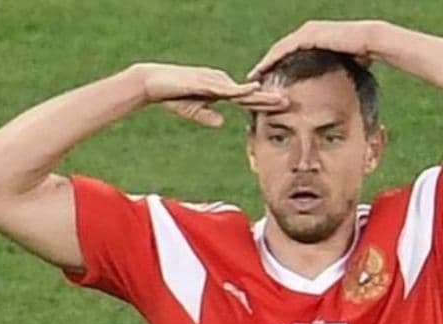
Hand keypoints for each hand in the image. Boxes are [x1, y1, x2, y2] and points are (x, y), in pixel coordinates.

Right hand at [133, 63, 287, 126]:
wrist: (154, 84)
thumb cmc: (173, 96)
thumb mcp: (193, 110)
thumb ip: (207, 116)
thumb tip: (221, 122)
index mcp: (220, 89)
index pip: (245, 99)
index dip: (262, 104)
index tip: (278, 108)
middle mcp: (221, 82)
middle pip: (249, 93)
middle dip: (268, 98)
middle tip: (288, 102)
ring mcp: (215, 81)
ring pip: (242, 90)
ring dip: (261, 95)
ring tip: (279, 99)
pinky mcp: (206, 82)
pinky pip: (227, 87)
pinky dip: (241, 90)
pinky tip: (254, 89)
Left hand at [247, 20, 377, 80]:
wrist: (369, 41)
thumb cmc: (361, 55)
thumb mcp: (341, 67)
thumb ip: (331, 73)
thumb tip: (330, 91)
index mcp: (312, 39)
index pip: (287, 54)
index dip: (275, 68)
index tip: (265, 82)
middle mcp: (306, 33)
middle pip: (278, 51)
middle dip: (264, 66)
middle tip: (252, 81)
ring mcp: (305, 32)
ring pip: (277, 51)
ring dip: (263, 64)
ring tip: (251, 79)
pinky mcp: (306, 35)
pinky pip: (283, 50)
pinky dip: (270, 61)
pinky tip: (260, 72)